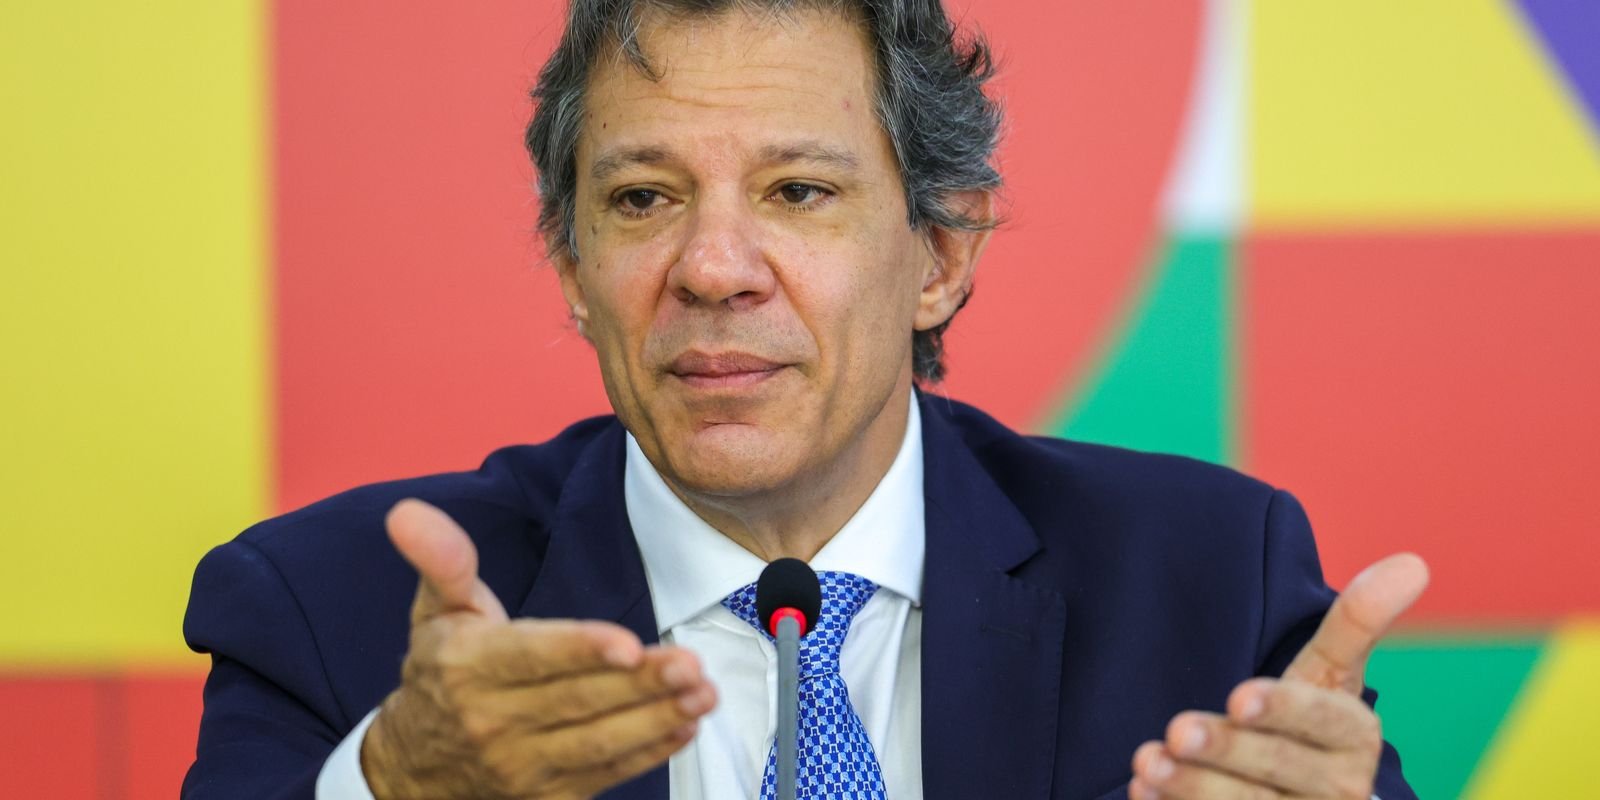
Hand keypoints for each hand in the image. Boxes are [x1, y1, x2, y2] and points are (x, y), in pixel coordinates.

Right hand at [360, 499, 717, 799]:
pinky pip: (604, 774)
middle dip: (640, 682)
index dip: (581, 650)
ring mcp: (520, 764)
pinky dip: (648, 752)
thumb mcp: (434, 611)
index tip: (629, 644)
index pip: (531, 657)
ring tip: (702, 694)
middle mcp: (492, 720)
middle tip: (691, 663)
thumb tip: (411, 511)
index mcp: (467, 666)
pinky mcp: (547, 795)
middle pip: (577, 699)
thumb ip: (441, 560)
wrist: (414, 766)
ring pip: (597, 742)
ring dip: (656, 718)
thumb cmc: (440, 674)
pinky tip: (683, 726)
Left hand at [1129, 553, 1428, 799]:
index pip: (1321, 720)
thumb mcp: (1331, 673)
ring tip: (1146, 763)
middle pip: (1279, 767)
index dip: (1283, 709)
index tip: (1238, 697)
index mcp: (1354, 736)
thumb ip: (1357, 622)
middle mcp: (1337, 789)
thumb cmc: (1308, 724)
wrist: (1303, 798)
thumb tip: (1413, 561)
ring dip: (1193, 787)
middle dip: (1226, 749)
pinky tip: (1143, 794)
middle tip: (1175, 730)